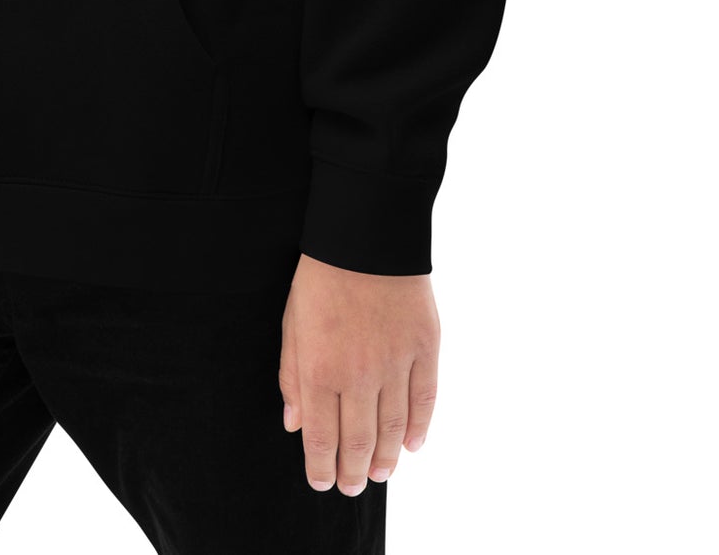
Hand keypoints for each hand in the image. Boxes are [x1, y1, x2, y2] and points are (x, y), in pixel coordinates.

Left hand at [278, 254, 439, 493]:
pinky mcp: (425, 348)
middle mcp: (360, 374)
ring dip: (388, 459)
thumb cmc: (321, 277)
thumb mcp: (292, 323)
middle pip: (359, 442)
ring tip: (381, 475)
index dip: (321, 467)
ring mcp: (396, 363)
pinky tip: (413, 445)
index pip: (321, 438)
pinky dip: (420, 428)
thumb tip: (294, 425)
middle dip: (353, 471)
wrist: (365, 233)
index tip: (321, 482)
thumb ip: (292, 377)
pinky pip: (425, 400)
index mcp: (320, 369)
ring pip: (395, 429)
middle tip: (351, 486)